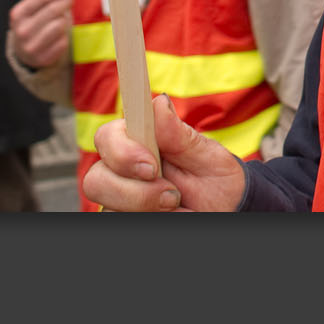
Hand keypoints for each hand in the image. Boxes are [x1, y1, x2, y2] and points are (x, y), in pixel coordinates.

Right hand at [8, 0, 72, 68]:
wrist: (25, 53)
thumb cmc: (33, 22)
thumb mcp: (34, 5)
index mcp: (18, 14)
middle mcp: (21, 31)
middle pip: (52, 10)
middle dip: (65, 2)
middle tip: (70, 0)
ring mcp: (31, 46)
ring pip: (59, 25)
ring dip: (64, 20)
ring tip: (60, 19)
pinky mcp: (43, 58)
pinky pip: (63, 42)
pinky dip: (64, 37)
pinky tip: (58, 36)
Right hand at [81, 94, 247, 211]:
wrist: (226, 208)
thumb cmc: (215, 177)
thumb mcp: (207, 156)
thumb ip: (179, 135)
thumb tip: (158, 102)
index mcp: (138, 142)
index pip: (107, 136)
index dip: (121, 151)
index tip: (151, 166)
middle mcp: (122, 171)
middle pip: (97, 179)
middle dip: (134, 191)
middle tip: (173, 195)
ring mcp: (120, 199)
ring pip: (108, 207)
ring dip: (145, 208)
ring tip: (176, 205)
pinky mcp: (124, 216)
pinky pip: (120, 221)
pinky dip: (149, 219)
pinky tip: (171, 215)